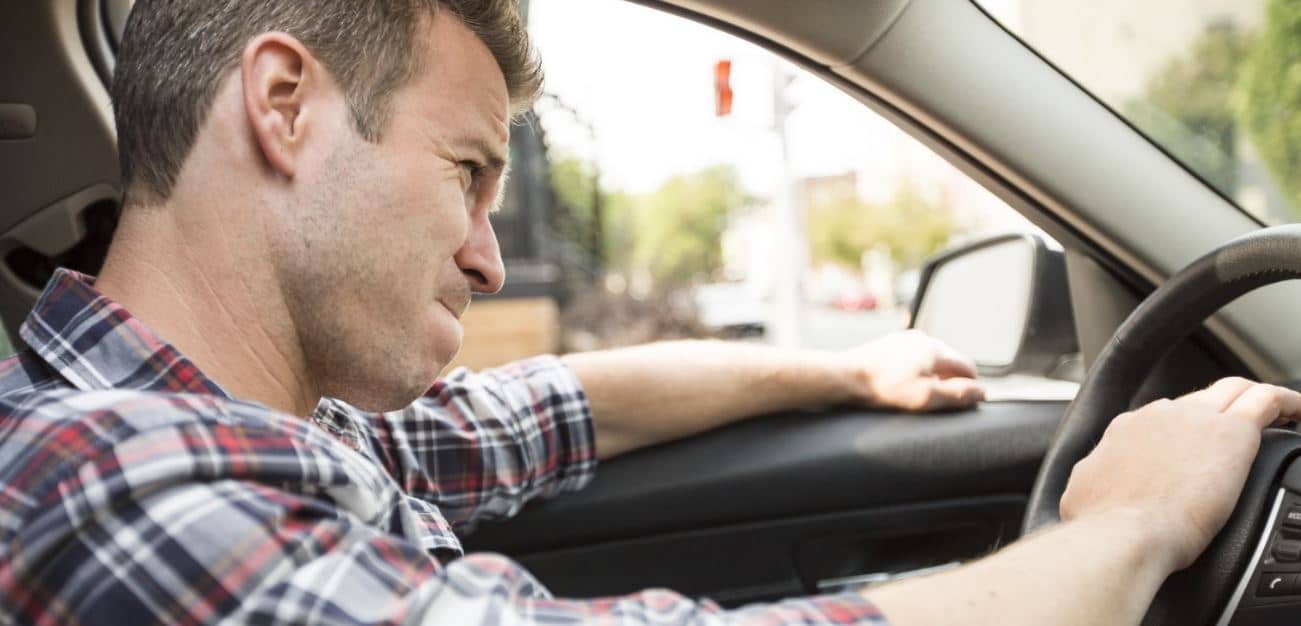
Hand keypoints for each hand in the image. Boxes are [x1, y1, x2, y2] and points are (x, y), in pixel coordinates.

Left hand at [841, 330, 985, 411]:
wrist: (845, 377)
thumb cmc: (884, 389)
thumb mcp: (926, 397)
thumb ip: (957, 395)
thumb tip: (982, 392)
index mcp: (935, 348)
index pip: (968, 366)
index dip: (971, 386)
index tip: (965, 402)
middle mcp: (922, 339)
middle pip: (949, 362)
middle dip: (950, 382)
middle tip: (938, 403)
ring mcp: (904, 340)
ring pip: (930, 361)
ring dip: (931, 378)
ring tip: (917, 396)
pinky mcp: (888, 346)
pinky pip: (912, 359)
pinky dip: (914, 373)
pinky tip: (901, 387)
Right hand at [1060, 377, 1300, 571]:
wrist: (1120, 535)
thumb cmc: (1101, 528)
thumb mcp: (1083, 499)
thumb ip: (1097, 486)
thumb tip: (1091, 497)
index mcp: (1125, 431)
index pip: (1158, 419)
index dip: (1178, 430)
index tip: (1190, 450)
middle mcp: (1157, 416)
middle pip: (1196, 400)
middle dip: (1216, 411)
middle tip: (1233, 432)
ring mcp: (1194, 419)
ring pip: (1231, 390)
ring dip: (1248, 403)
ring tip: (1273, 420)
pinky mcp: (1232, 432)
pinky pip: (1267, 400)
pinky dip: (1286, 403)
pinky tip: (1298, 414)